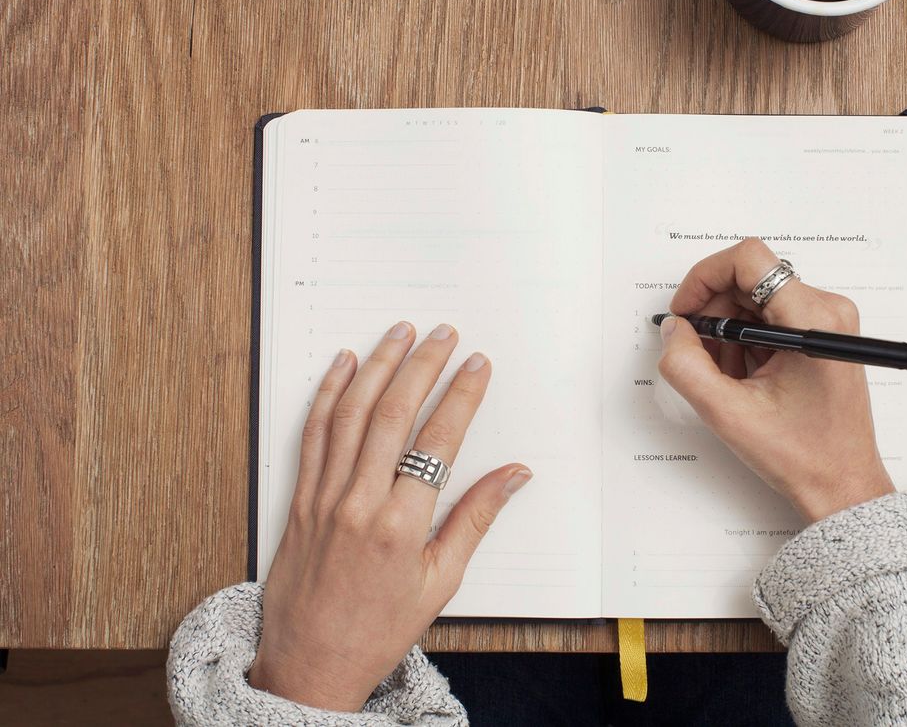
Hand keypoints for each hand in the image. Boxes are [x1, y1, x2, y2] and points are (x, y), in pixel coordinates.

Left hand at [248, 322, 530, 710]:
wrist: (309, 665)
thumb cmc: (379, 629)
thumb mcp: (441, 582)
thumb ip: (476, 519)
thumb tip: (515, 475)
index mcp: (402, 526)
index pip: (439, 441)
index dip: (461, 396)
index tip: (477, 366)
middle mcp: (359, 503)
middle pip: (393, 414)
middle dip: (422, 366)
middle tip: (443, 334)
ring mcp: (324, 497)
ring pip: (351, 414)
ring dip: (377, 366)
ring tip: (399, 333)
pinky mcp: (299, 499)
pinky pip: (313, 434)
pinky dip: (328, 394)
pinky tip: (343, 365)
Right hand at [658, 239, 894, 521]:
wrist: (842, 485)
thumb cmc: (804, 455)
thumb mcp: (728, 413)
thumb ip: (687, 365)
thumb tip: (673, 330)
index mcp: (812, 320)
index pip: (749, 259)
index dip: (705, 277)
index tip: (686, 311)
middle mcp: (827, 310)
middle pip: (749, 278)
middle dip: (714, 312)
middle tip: (699, 353)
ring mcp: (827, 321)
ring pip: (756, 299)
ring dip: (729, 330)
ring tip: (728, 376)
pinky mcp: (822, 334)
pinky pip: (770, 316)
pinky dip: (746, 341)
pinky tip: (745, 378)